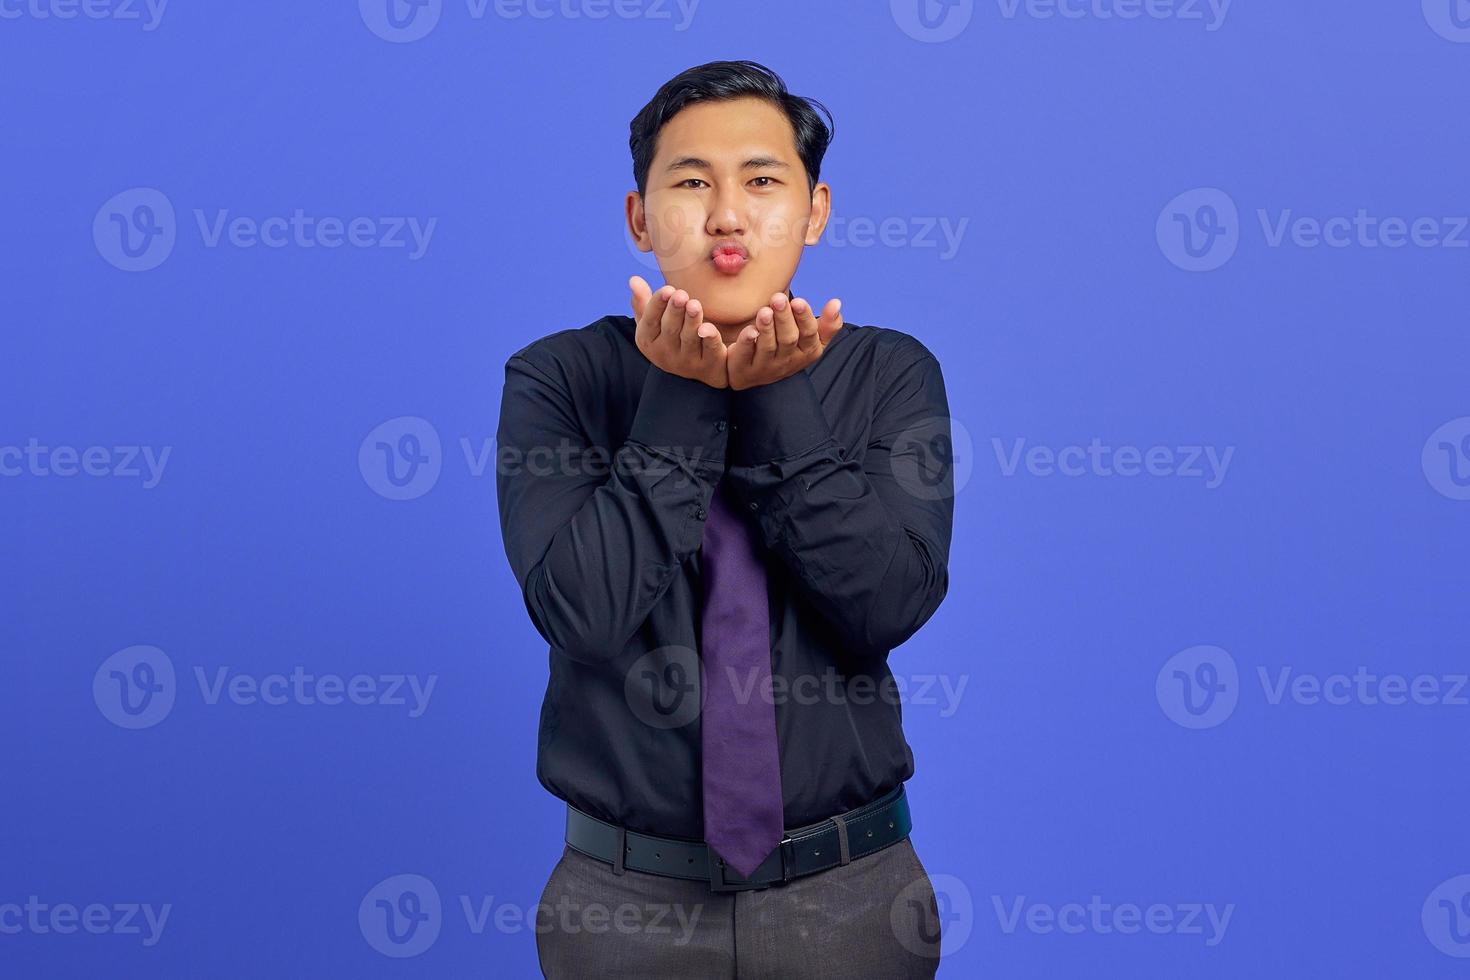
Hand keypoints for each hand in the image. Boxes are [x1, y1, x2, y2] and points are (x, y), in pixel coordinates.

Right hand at [629, 275, 728, 388]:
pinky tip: (709, 328)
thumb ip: (643, 302)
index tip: (667, 289)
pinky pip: (710, 351)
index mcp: (648, 340)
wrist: (696, 368)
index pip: (650, 321)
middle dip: (675, 311)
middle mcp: (665, 354)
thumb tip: (634, 279)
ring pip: (689, 339)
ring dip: (691, 321)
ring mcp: (687, 362)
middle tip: (681, 295)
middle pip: (670, 330)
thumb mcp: (652, 323)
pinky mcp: (708, 366)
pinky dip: (710, 339)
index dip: (657, 305)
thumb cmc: (670, 338)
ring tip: (694, 304)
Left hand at [726, 291, 843, 390]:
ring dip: (767, 328)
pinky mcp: (745, 369)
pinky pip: (746, 355)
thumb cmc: (785, 349)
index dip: (804, 318)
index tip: (798, 301)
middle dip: (785, 318)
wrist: (753, 373)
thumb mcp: (809, 340)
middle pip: (788, 339)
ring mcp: (766, 367)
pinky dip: (748, 342)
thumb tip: (837, 302)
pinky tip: (749, 330)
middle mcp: (787, 361)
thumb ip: (826, 325)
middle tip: (778, 298)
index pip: (809, 334)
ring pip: (768, 347)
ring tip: (764, 311)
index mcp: (807, 352)